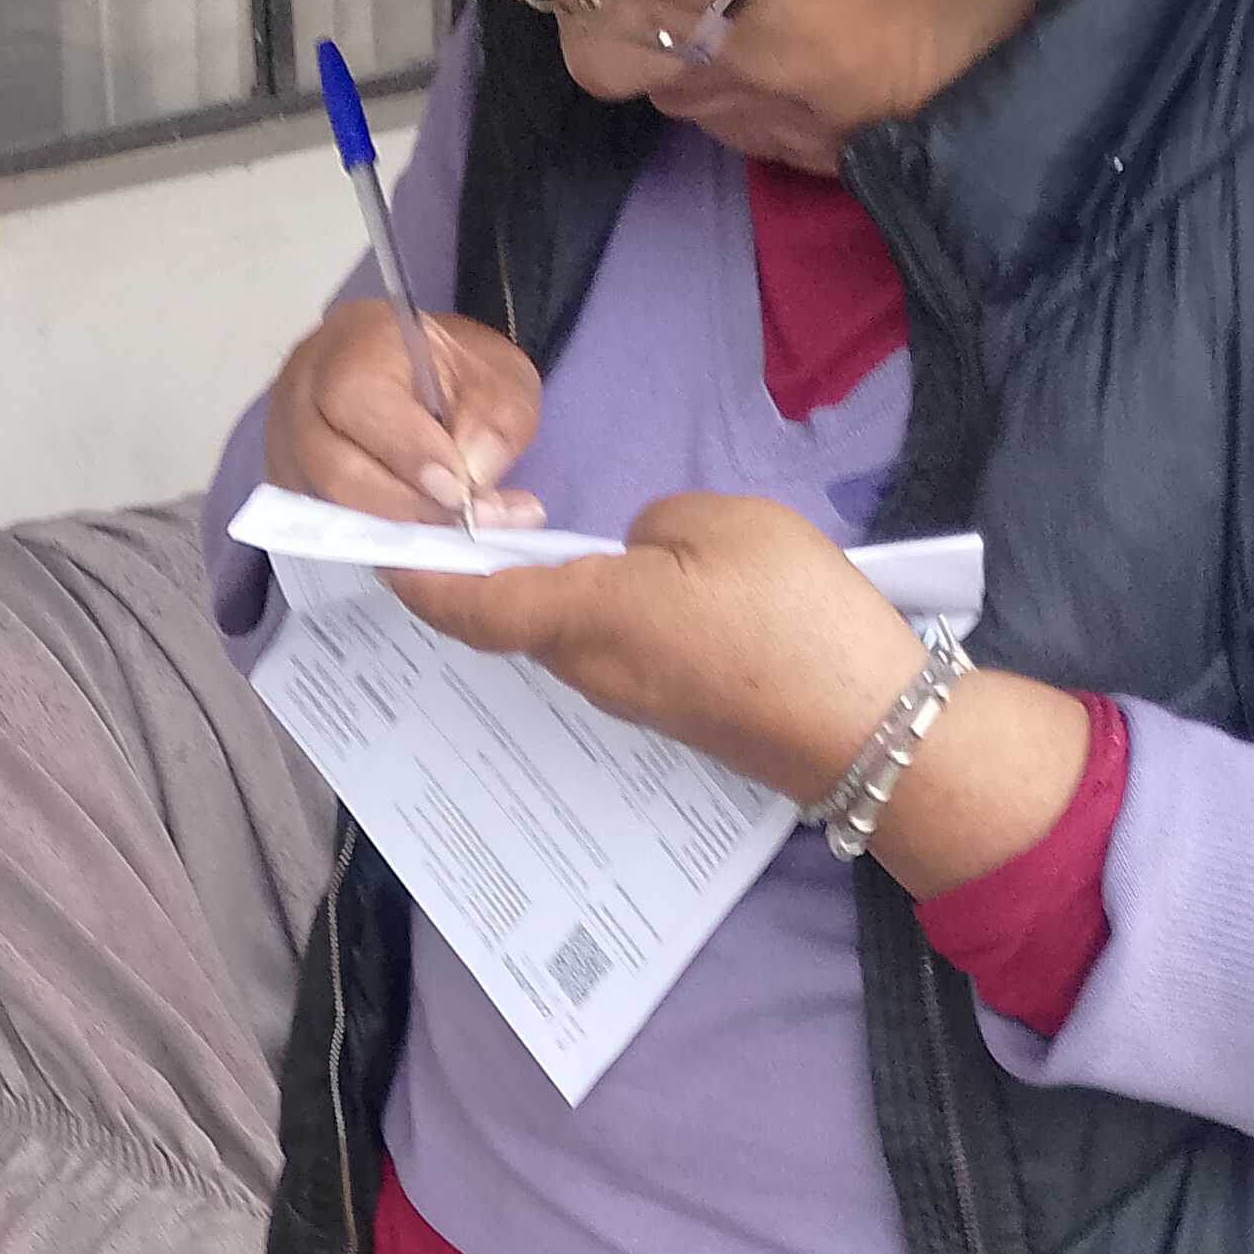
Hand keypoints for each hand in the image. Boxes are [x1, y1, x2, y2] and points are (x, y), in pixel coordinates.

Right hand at [265, 297, 545, 529]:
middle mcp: (304, 383)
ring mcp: (285, 431)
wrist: (425, 375)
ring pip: (320, 499)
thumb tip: (471, 482)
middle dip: (400, 505)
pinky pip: (318, 515)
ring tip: (443, 531)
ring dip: (387, 526)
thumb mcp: (501, 382)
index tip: (458, 494)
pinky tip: (412, 531)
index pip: (359, 399)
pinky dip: (369, 532)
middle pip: (331, 462)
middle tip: (458, 523)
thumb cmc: (458, 373)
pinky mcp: (285, 472)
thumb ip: (494, 427)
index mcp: (358, 340)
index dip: (406, 454)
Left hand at [386, 491, 933, 804]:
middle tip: (479, 523)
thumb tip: (632, 551)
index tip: (386, 557)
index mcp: (587, 617)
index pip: (476, 604)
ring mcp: (630, 700)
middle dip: (486, 579)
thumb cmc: (792, 616)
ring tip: (557, 544)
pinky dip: (598, 618)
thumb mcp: (725, 525)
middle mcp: (590, 670)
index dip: (425, 580)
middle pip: (516, 621)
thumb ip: (655, 524)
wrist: (866, 730)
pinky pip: (613, 654)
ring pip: (567, 638)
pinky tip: (635, 586)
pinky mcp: (671, 712)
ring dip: (548, 599)